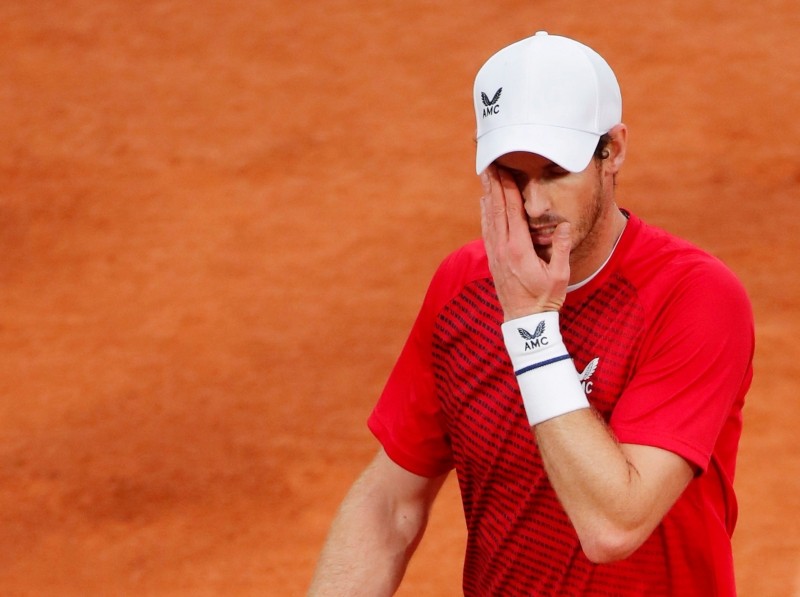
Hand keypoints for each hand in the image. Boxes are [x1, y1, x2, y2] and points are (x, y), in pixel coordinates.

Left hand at [480, 165, 571, 319]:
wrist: (525, 320)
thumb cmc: (546, 298)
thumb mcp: (559, 274)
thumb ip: (561, 248)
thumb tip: (563, 224)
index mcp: (519, 249)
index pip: (512, 211)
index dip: (507, 188)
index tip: (504, 170)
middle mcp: (503, 248)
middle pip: (497, 209)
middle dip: (494, 185)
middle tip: (489, 164)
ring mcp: (496, 254)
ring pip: (489, 218)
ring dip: (488, 195)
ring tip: (485, 176)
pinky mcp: (493, 259)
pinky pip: (487, 230)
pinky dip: (486, 213)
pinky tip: (485, 203)